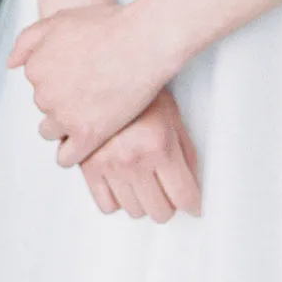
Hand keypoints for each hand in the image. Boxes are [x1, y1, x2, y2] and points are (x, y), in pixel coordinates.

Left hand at [7, 0, 173, 165]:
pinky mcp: (87, 135)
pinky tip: (88, 137)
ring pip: (51, 132)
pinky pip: (66, 157)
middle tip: (91, 85)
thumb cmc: (109, 25)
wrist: (144, 40)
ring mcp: (64, 117)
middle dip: (63, 98)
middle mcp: (44, 94)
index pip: (37, 81)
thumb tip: (10, 63)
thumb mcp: (62, 19)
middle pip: (45, 106)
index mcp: (36, 67)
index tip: (78, 71)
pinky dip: (74, 151)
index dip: (58, 75)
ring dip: (65, 124)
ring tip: (92, 108)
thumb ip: (29, 39)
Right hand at [79, 87, 201, 221]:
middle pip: (160, 211)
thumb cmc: (142, 89)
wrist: (105, 70)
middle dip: (169, 202)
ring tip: (145, 179)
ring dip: (144, 200)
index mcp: (159, 144)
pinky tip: (124, 181)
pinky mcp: (87, 168)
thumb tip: (194, 184)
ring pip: (134, 211)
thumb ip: (185, 152)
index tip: (193, 203)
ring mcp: (109, 165)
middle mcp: (133, 159)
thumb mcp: (173, 115)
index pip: (183, 196)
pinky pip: (107, 206)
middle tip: (169, 189)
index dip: (193, 202)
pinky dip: (118, 199)